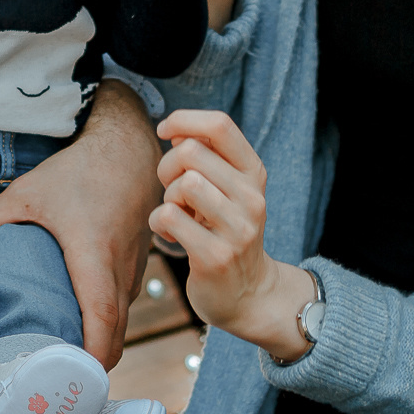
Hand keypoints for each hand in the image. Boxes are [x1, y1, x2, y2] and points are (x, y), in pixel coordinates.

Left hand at [0, 80, 159, 366]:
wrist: (128, 149)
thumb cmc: (77, 171)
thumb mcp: (26, 193)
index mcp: (93, 254)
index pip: (101, 317)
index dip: (90, 355)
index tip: (72, 381)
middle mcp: (119, 269)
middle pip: (115, 334)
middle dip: (90, 366)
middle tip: (56, 385)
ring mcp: (134, 270)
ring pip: (122, 324)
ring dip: (99, 346)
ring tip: (62, 363)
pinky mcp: (138, 267)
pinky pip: (124, 308)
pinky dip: (106, 326)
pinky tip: (78, 328)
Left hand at [152, 110, 316, 359]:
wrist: (250, 294)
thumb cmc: (226, 232)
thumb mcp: (228, 190)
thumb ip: (207, 158)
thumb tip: (176, 130)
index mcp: (254, 174)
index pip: (220, 125)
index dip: (184, 119)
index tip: (165, 131)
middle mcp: (252, 198)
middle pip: (191, 152)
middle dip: (168, 167)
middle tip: (172, 192)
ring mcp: (237, 228)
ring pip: (183, 183)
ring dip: (167, 197)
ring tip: (176, 214)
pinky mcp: (216, 256)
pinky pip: (168, 217)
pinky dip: (159, 224)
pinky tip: (171, 236)